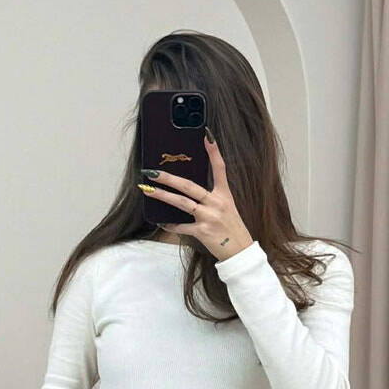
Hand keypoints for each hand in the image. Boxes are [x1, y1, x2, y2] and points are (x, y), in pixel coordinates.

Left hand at [137, 132, 253, 263]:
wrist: (240, 252)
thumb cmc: (232, 230)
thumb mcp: (227, 209)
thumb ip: (211, 199)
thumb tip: (189, 191)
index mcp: (225, 195)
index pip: (220, 169)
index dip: (214, 152)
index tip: (207, 136)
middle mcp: (217, 203)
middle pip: (189, 186)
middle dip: (169, 178)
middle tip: (152, 172)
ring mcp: (209, 217)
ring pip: (182, 203)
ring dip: (163, 196)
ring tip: (148, 190)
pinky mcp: (203, 232)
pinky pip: (182, 227)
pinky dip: (171, 225)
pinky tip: (162, 222)